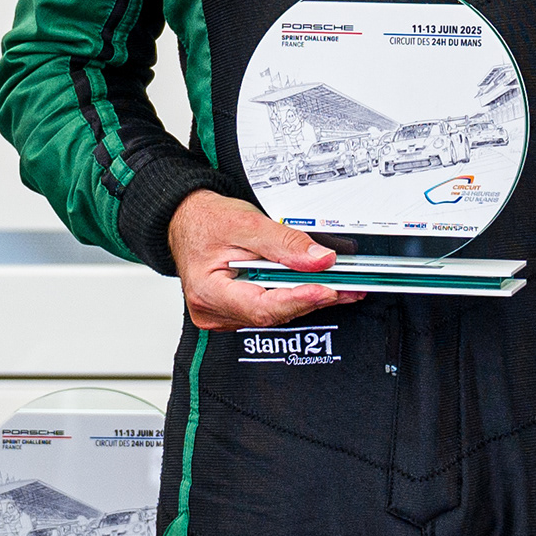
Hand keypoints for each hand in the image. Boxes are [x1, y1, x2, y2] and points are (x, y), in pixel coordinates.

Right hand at [166, 191, 364, 333]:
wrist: (187, 219)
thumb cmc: (206, 221)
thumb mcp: (246, 223)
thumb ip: (285, 243)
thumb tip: (320, 259)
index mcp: (208, 292)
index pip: (262, 307)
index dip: (299, 299)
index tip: (328, 289)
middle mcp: (214, 311)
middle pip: (273, 313)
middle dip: (312, 298)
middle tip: (348, 286)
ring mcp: (223, 315)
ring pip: (275, 314)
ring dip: (308, 299)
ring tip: (341, 286)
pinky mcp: (235, 312)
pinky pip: (270, 309)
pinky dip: (294, 297)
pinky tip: (315, 288)